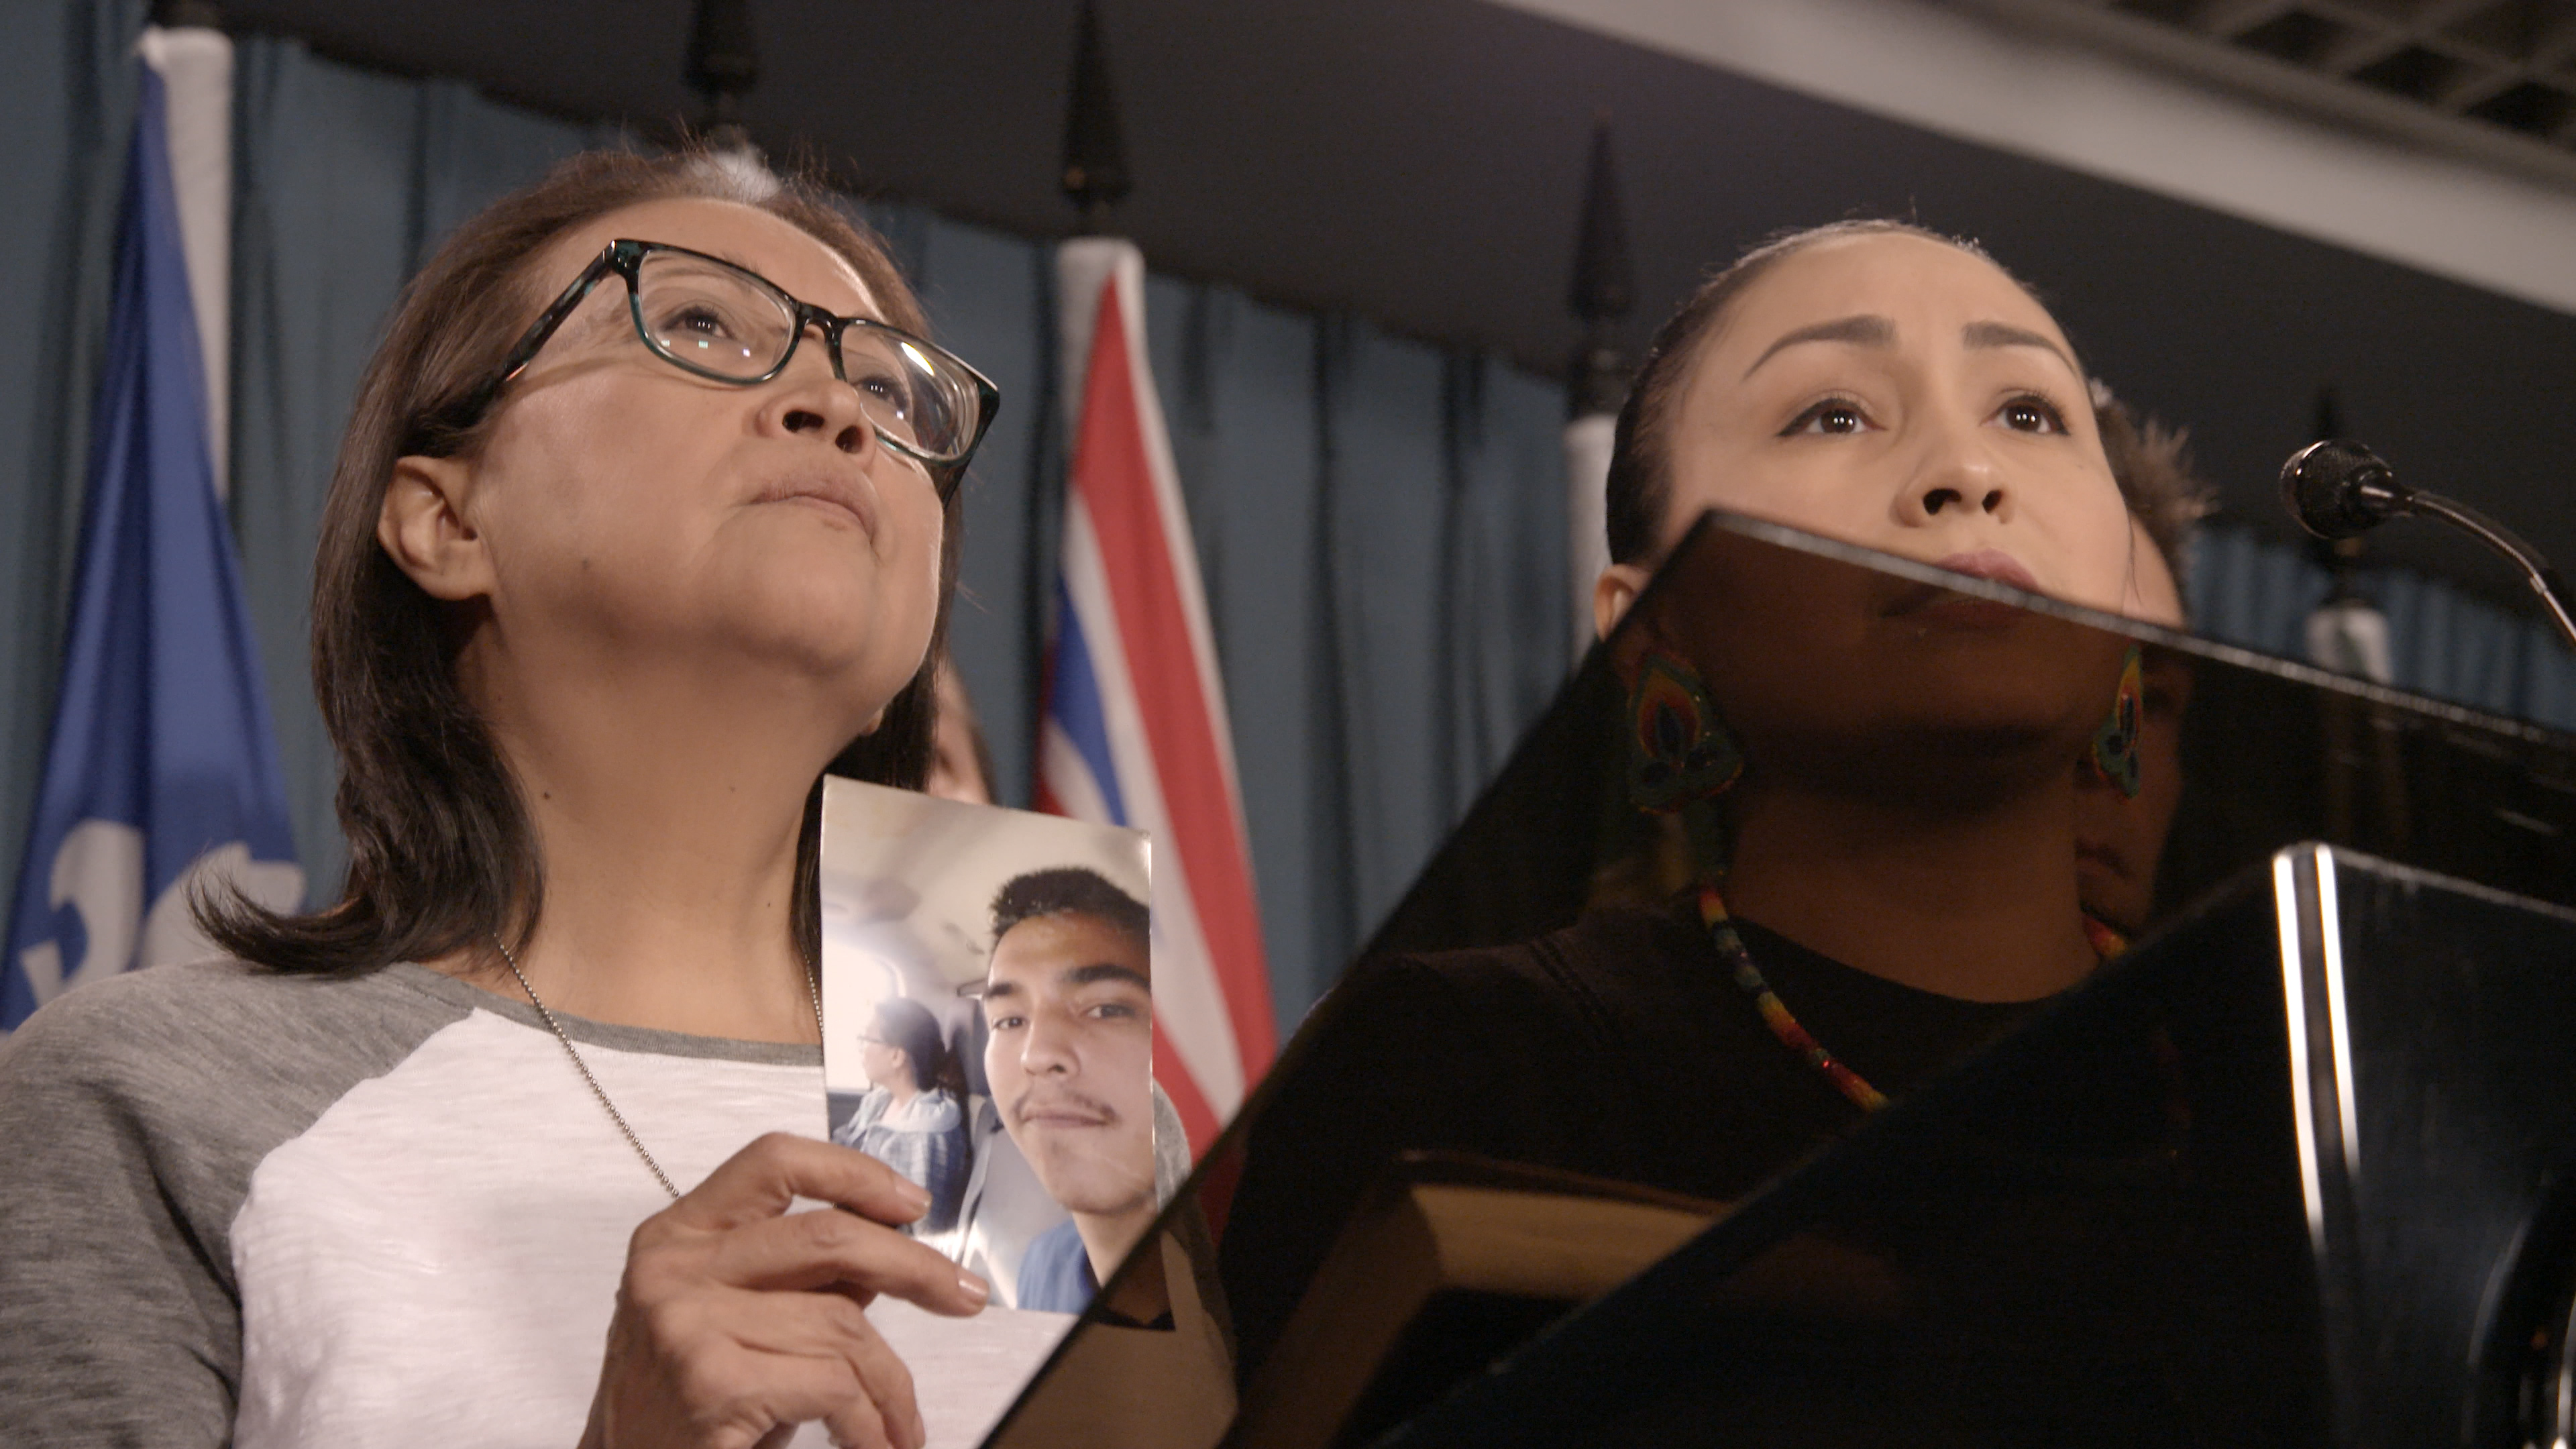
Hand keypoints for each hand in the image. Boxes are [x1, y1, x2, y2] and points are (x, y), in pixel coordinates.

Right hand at [579, 1133, 989, 1448]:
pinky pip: (832, 1385)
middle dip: (916, 1267)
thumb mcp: (735, 1323)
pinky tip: (875, 1443)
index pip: (775, 1160)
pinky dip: (872, 1422)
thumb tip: (891, 1251)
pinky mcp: (711, 1378)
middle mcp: (674, 1265)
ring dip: (891, 1382)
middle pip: (828, 1234)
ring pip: (842, 1323)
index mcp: (678, 1234)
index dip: (854, 1172)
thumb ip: (800, 1279)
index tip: (912, 1202)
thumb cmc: (685, 1410)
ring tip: (902, 1423)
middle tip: (963, 1295)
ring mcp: (686, 1319)